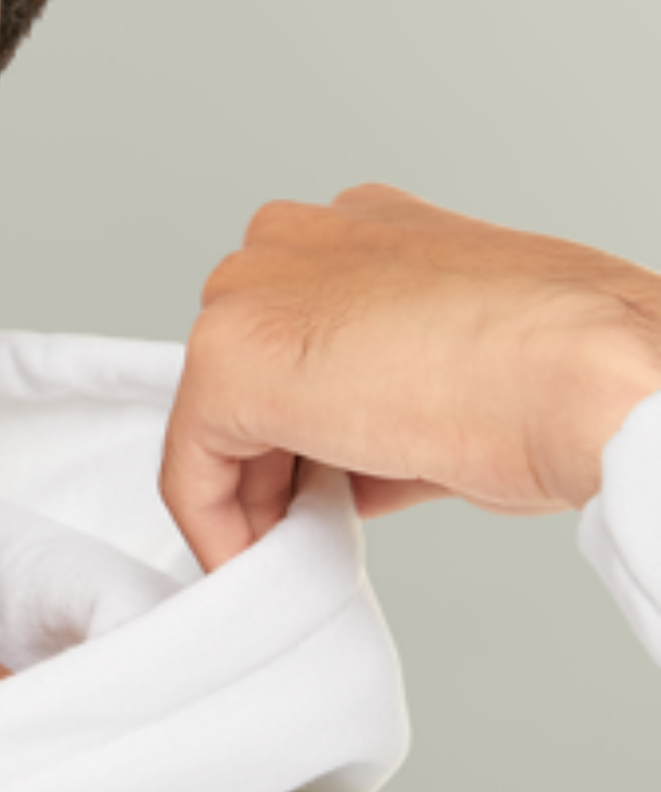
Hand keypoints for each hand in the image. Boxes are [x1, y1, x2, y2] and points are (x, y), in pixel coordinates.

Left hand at [161, 185, 660, 571]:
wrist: (598, 377)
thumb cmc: (569, 375)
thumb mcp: (460, 379)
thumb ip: (383, 406)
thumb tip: (348, 468)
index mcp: (363, 228)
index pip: (304, 331)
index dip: (315, 419)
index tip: (341, 483)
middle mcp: (296, 240)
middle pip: (249, 366)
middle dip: (275, 453)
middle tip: (316, 524)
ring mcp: (254, 291)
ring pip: (215, 412)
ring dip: (251, 492)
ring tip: (300, 549)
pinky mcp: (227, 360)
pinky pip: (191, 463)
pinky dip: (215, 523)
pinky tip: (255, 562)